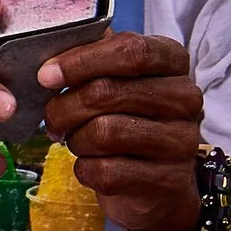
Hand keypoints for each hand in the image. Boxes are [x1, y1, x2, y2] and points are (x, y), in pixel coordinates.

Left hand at [37, 33, 205, 230]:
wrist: (155, 186)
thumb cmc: (128, 121)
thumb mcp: (118, 80)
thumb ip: (94, 56)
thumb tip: (53, 43)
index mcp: (173, 61)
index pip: (131, 50)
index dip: (81, 61)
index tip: (46, 75)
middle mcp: (185, 98)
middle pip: (107, 92)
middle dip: (64, 107)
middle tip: (52, 119)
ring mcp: (181, 140)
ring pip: (104, 132)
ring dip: (76, 140)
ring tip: (77, 142)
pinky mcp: (168, 180)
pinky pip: (106, 171)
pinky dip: (85, 170)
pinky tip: (91, 166)